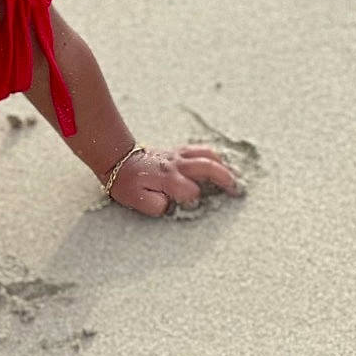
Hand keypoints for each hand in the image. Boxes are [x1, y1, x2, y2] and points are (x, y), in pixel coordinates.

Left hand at [107, 144, 244, 216]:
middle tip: (237, 190)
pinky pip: (201, 150)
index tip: (191, 205)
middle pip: (207, 167)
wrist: (118, 159)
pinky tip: (222, 165)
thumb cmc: (127, 183)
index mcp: (167, 178)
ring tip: (235, 177)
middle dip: (225, 178)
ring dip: (224, 165)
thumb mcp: (135, 199)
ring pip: (207, 154)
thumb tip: (170, 205)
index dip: (193, 200)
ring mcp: (179, 155)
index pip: (190, 191)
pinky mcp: (179, 151)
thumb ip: (154, 205)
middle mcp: (176, 165)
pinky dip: (215, 156)